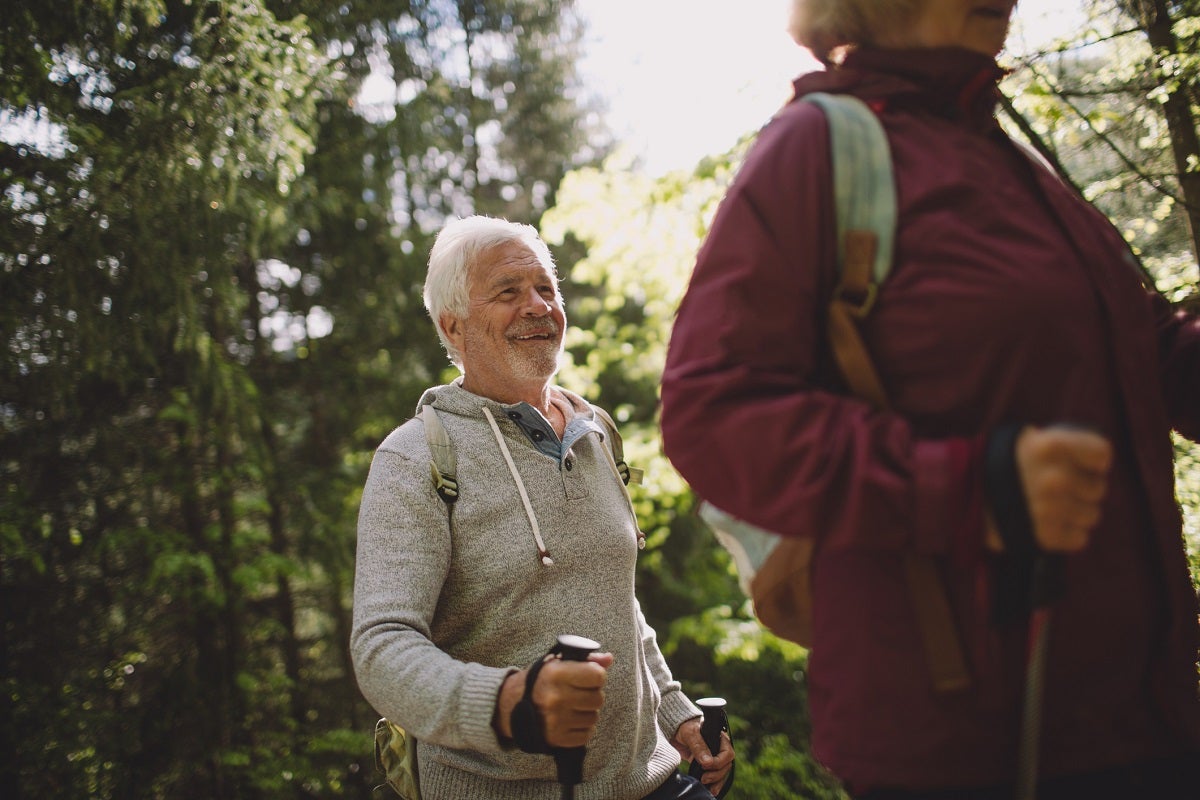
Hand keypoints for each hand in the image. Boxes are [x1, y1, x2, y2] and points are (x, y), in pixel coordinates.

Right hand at [494, 652, 612, 748]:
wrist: (512, 704)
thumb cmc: (541, 680)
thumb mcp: (559, 663)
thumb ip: (586, 660)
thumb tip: (609, 659)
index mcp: (557, 673)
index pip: (597, 676)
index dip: (596, 675)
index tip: (589, 676)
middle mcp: (556, 697)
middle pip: (598, 698)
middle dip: (592, 694)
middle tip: (580, 692)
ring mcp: (556, 720)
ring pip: (594, 717)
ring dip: (587, 712)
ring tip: (573, 706)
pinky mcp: (557, 738)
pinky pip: (586, 734)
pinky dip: (582, 728)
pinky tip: (571, 720)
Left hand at [672, 717, 734, 794]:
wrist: (674, 731)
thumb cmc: (684, 726)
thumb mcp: (690, 734)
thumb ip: (699, 746)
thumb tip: (708, 763)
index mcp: (720, 738)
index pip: (727, 753)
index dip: (719, 762)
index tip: (705, 765)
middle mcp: (719, 748)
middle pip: (726, 766)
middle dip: (716, 774)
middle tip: (703, 778)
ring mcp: (714, 757)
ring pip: (721, 773)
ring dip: (715, 782)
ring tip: (706, 786)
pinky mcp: (707, 765)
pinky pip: (714, 776)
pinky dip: (713, 784)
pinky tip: (710, 790)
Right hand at [993, 425, 1111, 552]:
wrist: (960, 498)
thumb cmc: (997, 466)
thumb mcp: (1026, 441)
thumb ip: (1061, 445)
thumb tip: (1097, 462)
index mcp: (1051, 446)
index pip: (1101, 453)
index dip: (1095, 462)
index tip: (1084, 466)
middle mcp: (1056, 477)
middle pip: (1098, 488)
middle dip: (1083, 490)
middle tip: (1060, 490)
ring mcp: (1051, 509)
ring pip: (1092, 515)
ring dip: (1076, 514)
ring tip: (1053, 509)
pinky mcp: (1046, 536)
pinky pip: (1080, 538)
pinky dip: (1068, 535)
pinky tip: (1050, 525)